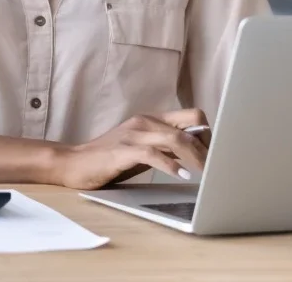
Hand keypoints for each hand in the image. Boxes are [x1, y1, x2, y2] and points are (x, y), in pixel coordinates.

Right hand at [55, 109, 209, 190]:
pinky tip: (181, 176)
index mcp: (152, 119)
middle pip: (189, 126)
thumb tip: (197, 153)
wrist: (74, 163)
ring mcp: (133, 134)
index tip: (216, 155)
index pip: (193, 115)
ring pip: (174, 139)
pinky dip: (170, 165)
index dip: (208, 134)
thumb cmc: (110, 159)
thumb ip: (165, 147)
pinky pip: (152, 154)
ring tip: (206, 173)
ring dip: (194, 157)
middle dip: (207, 147)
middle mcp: (145, 121)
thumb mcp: (143, 150)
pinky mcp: (123, 150)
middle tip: (216, 168)